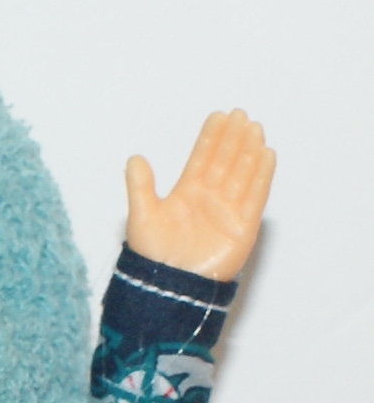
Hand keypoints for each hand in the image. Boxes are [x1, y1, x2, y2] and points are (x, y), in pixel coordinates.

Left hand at [125, 109, 274, 280]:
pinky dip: (261, 177)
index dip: (211, 138)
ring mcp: (227, 212)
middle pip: (225, 162)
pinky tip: (266, 155)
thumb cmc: (153, 256)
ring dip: (249, 152)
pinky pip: (254, 198)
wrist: (169, 287)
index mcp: (186, 194)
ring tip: (254, 130)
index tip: (219, 116)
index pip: (202, 159)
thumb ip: (140, 187)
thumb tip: (135, 158)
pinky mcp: (242, 228)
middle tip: (241, 115)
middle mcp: (209, 199)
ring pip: (241, 175)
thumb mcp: (142, 216)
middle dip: (233, 139)